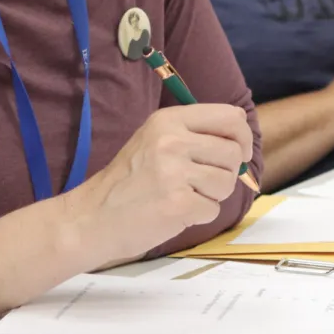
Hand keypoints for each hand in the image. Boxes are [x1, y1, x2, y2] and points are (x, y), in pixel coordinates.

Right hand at [68, 104, 254, 264]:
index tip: (235, 154)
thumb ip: (193, 136)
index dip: (241, 138)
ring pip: (227, 182)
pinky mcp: (178, 203)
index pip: (230, 116)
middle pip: (233, 152)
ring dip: (213, 196)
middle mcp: (171, 140)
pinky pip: (213, 209)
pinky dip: (199, 215)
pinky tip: (175, 212)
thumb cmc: (127, 182)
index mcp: (168, 120)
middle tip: (200, 183)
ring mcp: (174, 172)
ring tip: (184, 196)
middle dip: (226, 172)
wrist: (92, 217)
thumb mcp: (154, 141)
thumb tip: (240, 145)